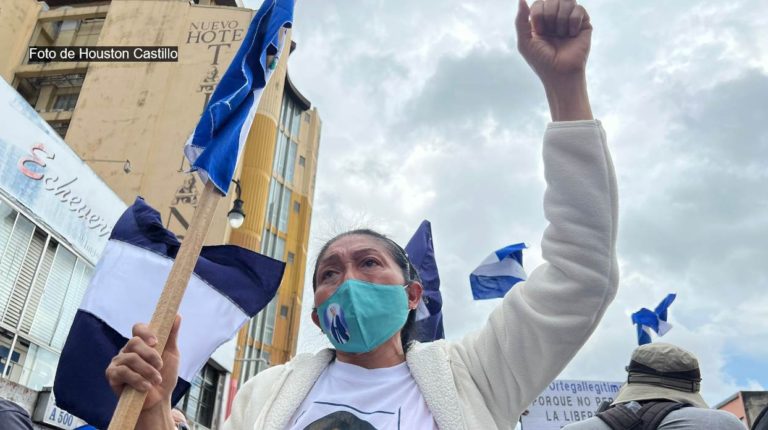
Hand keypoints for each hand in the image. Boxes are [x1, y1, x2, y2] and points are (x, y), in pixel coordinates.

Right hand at [105, 316, 180, 414]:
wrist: (158, 400)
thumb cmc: (164, 376)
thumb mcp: (172, 355)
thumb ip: (172, 335)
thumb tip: (177, 315)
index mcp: (142, 342)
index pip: (138, 328)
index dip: (146, 332)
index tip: (156, 342)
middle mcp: (128, 349)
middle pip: (134, 342)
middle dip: (150, 356)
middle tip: (160, 366)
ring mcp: (118, 361)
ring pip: (130, 358)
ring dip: (147, 371)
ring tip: (156, 380)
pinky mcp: (112, 375)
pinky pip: (123, 372)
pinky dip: (137, 380)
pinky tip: (146, 387)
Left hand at [515, 0, 593, 120]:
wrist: (560, 73)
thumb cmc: (542, 61)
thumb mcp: (525, 42)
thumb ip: (521, 20)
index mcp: (541, 21)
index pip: (539, 3)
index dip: (538, 15)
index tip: (539, 32)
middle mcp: (555, 18)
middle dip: (550, 16)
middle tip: (551, 33)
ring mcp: (570, 20)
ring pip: (567, 1)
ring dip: (561, 19)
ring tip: (562, 34)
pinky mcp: (584, 24)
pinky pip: (579, 9)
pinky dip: (573, 22)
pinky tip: (571, 34)